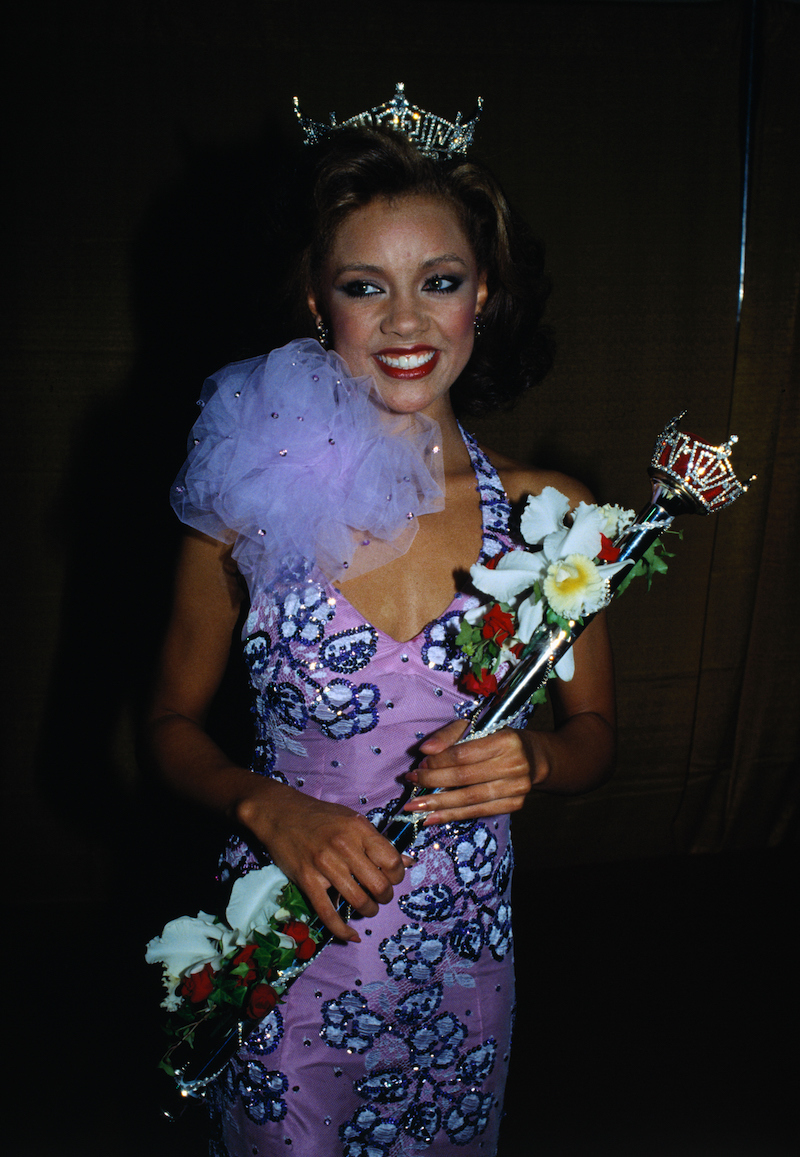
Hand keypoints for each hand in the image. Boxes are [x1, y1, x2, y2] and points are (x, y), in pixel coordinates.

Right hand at [236, 781, 408, 942]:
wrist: (281, 813)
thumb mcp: (353, 820)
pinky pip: (328, 913)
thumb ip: (378, 841)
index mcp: (359, 829)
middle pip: (379, 885)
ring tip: (367, 907)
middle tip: (380, 895)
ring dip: (369, 911)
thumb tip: (407, 862)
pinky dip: (343, 930)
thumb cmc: (320, 816)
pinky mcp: (307, 880)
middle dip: (385, 897)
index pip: (392, 861)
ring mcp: (324, 864)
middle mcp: (344, 846)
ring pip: (358, 901)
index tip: (392, 878)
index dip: (397, 876)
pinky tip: (352, 935)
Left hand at [403, 720, 535, 825]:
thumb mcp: (476, 727)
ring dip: (438, 804)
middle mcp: (514, 765)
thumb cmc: (497, 738)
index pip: (463, 755)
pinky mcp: (514, 805)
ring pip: (469, 799)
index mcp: (505, 740)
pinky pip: (477, 812)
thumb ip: (449, 735)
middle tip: (410, 784)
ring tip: (415, 806)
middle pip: (464, 778)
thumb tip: (425, 750)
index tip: (418, 766)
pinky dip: (452, 816)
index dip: (438, 762)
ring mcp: (516, 788)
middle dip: (432, 783)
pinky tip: (432, 818)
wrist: (533, 757)